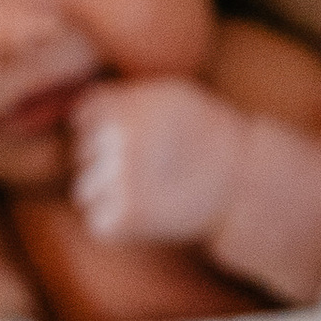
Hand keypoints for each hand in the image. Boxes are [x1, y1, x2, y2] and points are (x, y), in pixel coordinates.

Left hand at [70, 77, 245, 247]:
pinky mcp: (126, 217)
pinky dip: (115, 224)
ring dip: (106, 195)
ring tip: (146, 194)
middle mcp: (118, 139)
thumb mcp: (170, 96)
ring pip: (83, 191)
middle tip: (146, 171)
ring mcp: (121, 179)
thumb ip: (124, 98)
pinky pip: (97, 223)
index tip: (128, 139)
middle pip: (81, 154)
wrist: (246, 181)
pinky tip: (145, 216)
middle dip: (103, 162)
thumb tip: (75, 116)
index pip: (83, 118)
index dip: (101, 129)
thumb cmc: (208, 135)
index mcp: (126, 106)